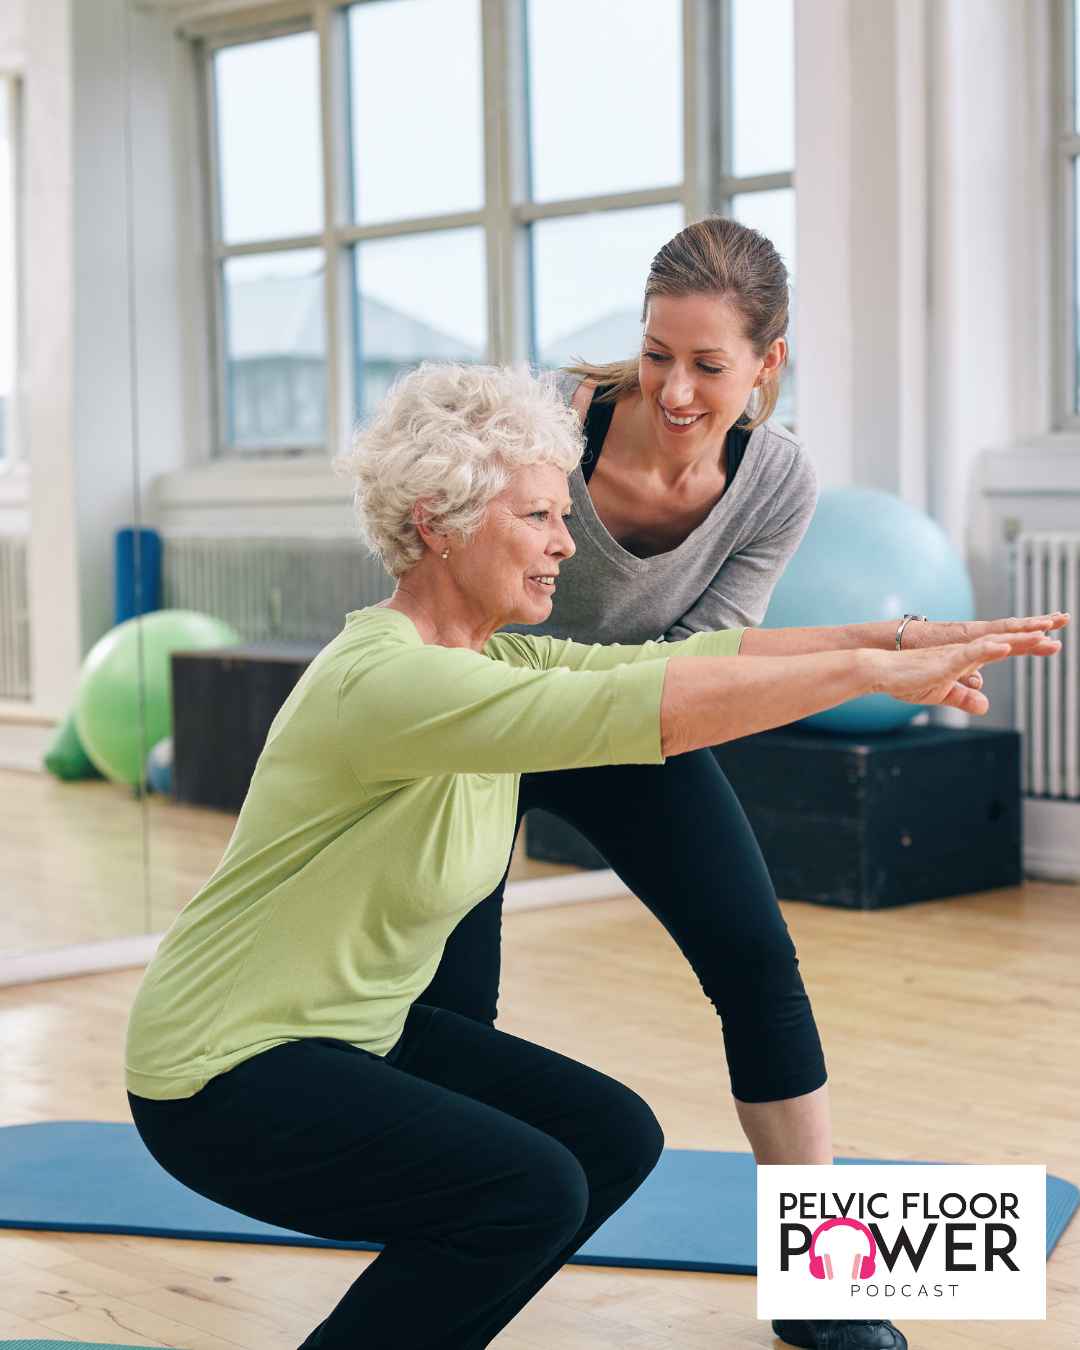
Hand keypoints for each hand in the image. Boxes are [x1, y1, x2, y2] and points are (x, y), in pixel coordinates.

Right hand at [871, 630, 1063, 714]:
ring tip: (1044, 633)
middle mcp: (967, 651)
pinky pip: (971, 654)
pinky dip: (988, 651)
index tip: (1055, 640)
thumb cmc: (906, 679)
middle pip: (1007, 638)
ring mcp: (957, 653)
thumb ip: (964, 697)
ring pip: (993, 642)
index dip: (1029, 643)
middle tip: (1064, 620)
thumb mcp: (941, 693)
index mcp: (969, 658)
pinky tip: (1004, 648)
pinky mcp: (944, 660)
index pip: (1005, 647)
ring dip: (1019, 638)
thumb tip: (985, 705)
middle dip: (1035, 631)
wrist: (881, 671)